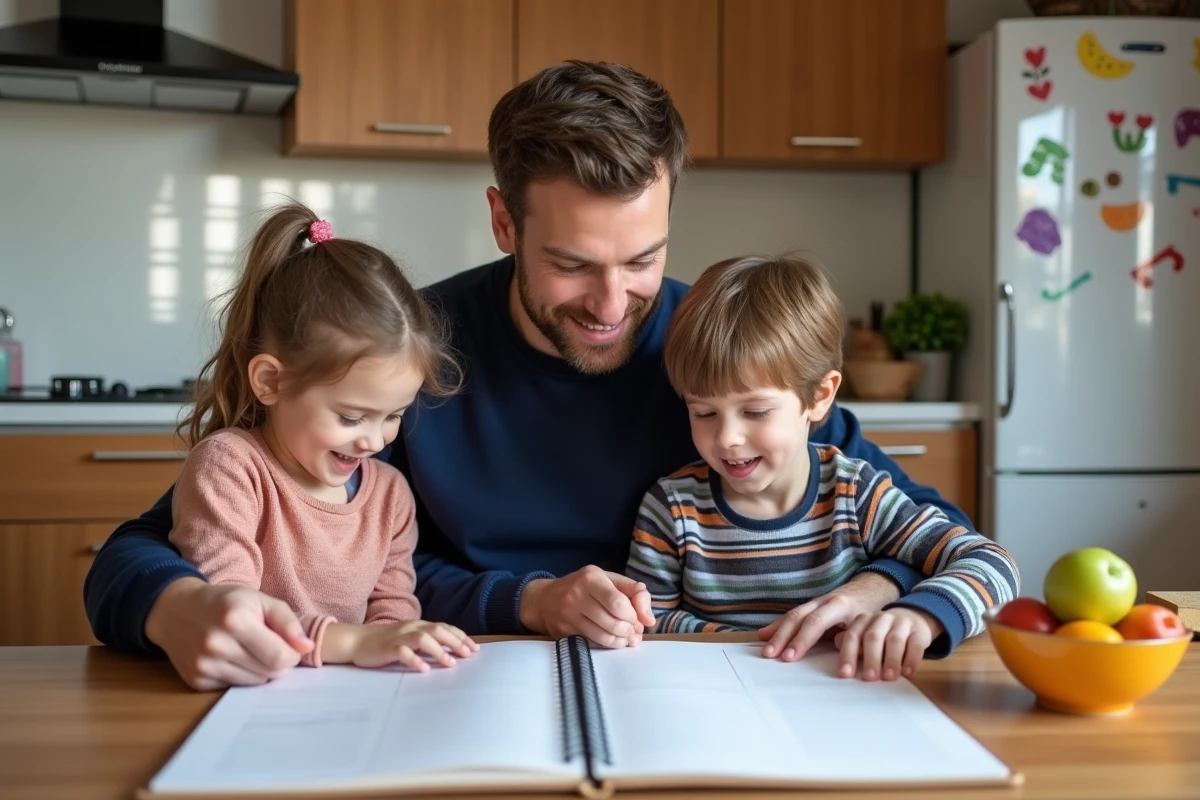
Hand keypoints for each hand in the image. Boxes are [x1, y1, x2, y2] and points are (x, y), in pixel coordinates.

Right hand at [145, 577, 313, 690]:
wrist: (176, 610)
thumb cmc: (225, 602)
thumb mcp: (259, 600)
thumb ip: (288, 621)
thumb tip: (307, 647)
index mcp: (236, 620)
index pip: (280, 656)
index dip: (291, 654)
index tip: (289, 646)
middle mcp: (216, 645)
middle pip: (269, 672)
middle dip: (278, 663)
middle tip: (270, 647)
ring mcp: (204, 666)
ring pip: (254, 683)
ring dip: (260, 671)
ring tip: (250, 651)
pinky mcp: (196, 681)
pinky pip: (234, 687)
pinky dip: (241, 676)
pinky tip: (231, 658)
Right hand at [339, 620, 477, 671]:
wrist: (355, 640)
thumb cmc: (384, 642)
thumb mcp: (408, 638)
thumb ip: (425, 642)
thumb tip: (449, 652)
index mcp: (418, 625)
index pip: (444, 627)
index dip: (460, 636)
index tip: (475, 648)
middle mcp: (411, 627)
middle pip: (437, 630)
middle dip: (455, 642)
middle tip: (469, 655)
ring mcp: (398, 637)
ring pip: (423, 638)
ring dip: (439, 650)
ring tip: (450, 664)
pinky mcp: (387, 648)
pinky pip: (403, 652)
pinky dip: (415, 660)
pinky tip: (424, 669)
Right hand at [518, 566, 655, 647]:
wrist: (544, 599)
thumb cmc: (584, 587)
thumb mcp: (609, 579)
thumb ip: (635, 592)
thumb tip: (649, 620)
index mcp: (590, 578)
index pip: (618, 604)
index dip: (633, 616)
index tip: (636, 618)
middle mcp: (576, 595)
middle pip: (613, 623)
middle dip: (629, 631)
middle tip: (633, 631)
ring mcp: (567, 616)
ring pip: (603, 637)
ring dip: (621, 641)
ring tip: (626, 638)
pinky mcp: (563, 633)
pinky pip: (593, 645)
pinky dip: (608, 646)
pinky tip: (613, 641)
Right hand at [757, 571, 900, 661]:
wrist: (869, 589)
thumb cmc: (870, 609)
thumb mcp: (868, 623)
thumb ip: (856, 634)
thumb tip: (839, 646)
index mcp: (838, 605)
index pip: (815, 622)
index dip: (801, 640)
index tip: (790, 657)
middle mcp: (822, 601)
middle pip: (797, 618)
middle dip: (783, 637)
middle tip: (771, 655)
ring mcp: (814, 603)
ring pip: (791, 616)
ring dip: (776, 633)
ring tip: (766, 650)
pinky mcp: (809, 607)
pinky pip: (790, 616)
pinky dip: (777, 626)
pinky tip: (764, 634)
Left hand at [834, 608, 941, 680]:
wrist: (913, 618)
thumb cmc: (883, 633)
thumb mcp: (865, 636)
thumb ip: (852, 643)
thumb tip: (837, 645)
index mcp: (863, 620)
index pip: (853, 636)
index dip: (847, 655)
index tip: (845, 674)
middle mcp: (881, 619)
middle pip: (873, 637)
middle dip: (870, 659)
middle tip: (869, 678)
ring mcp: (901, 623)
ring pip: (895, 640)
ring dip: (891, 660)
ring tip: (888, 677)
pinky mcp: (919, 631)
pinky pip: (915, 644)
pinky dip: (911, 659)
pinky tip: (907, 672)